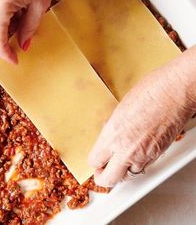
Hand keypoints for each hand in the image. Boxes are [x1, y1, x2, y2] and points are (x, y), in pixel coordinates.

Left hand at [88, 51, 195, 186]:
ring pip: (128, 175)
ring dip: (123, 170)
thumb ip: (113, 127)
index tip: (96, 159)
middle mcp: (126, 149)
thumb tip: (110, 135)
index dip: (95, 161)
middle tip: (102, 171)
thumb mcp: (121, 108)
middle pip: (108, 178)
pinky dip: (139, 163)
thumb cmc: (151, 91)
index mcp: (112, 134)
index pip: (95, 160)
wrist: (174, 92)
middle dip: (103, 176)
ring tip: (122, 161)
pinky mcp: (158, 155)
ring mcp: (143, 154)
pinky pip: (144, 166)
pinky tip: (137, 154)